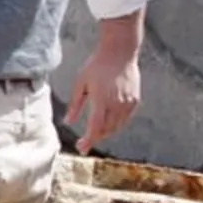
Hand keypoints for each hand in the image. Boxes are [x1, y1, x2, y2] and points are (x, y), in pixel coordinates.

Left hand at [67, 39, 140, 154]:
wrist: (120, 53)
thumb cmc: (96, 66)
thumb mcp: (80, 83)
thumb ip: (75, 105)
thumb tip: (68, 122)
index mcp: (102, 100)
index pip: (95, 127)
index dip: (88, 140)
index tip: (81, 149)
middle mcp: (117, 104)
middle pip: (107, 130)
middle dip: (95, 138)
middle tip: (84, 142)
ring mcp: (128, 103)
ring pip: (117, 127)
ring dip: (106, 133)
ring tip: (94, 133)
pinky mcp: (135, 101)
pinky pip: (125, 119)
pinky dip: (116, 125)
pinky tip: (108, 123)